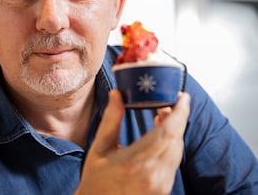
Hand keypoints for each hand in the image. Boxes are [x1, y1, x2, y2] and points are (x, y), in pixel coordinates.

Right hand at [75, 91, 189, 194]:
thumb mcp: (99, 147)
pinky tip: (162, 135)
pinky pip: (174, 161)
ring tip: (163, 115)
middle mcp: (152, 175)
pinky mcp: (164, 190)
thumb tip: (117, 94)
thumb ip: (111, 119)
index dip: (179, 113)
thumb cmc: (96, 178)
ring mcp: (160, 185)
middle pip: (176, 139)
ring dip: (175, 130)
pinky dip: (172, 144)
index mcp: (134, 162)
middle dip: (177, 117)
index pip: (167, 132)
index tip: (182, 96)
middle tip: (169, 102)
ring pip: (178, 150)